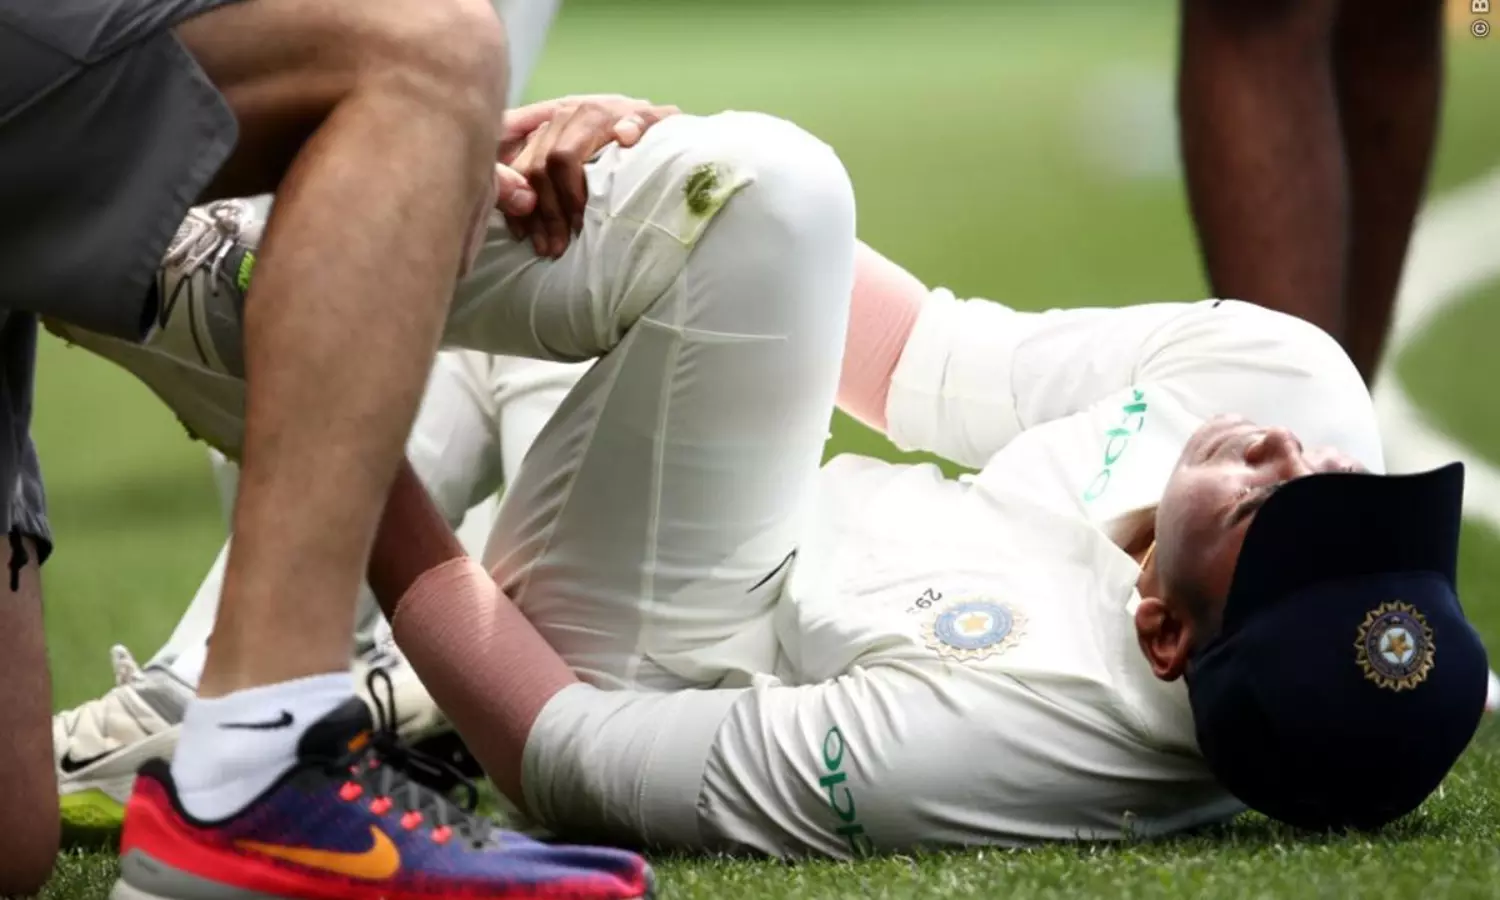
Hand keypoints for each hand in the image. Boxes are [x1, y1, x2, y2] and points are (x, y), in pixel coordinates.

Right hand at [500, 95, 679, 257]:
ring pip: (525, 174)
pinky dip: (516, 205)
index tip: (581, 226)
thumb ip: (648, 123)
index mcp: (591, 114)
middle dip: (549, 213)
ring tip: (545, 248)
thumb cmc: (653, 129)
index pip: (564, 157)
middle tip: (559, 247)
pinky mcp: (534, 142)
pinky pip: (515, 173)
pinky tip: (523, 232)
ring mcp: (545, 129)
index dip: (569, 195)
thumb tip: (625, 134)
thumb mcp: (661, 123)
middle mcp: (562, 117)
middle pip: (540, 169)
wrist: (639, 118)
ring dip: (531, 215)